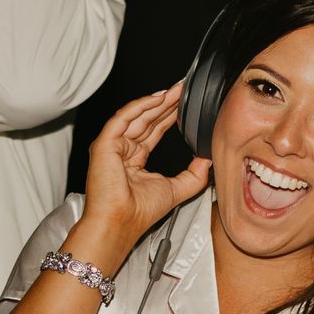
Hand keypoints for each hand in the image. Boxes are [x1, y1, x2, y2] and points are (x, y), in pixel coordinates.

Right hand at [72, 84, 209, 272]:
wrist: (120, 224)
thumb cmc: (139, 213)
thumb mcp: (177, 190)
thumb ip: (194, 175)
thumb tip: (209, 159)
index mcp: (135, 160)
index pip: (154, 130)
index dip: (170, 115)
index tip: (186, 104)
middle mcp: (122, 150)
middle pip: (147, 119)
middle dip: (167, 103)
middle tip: (184, 89)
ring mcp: (112, 146)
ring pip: (136, 115)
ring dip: (157, 101)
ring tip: (176, 90)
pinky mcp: (104, 144)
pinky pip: (123, 118)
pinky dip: (140, 106)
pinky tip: (158, 98)